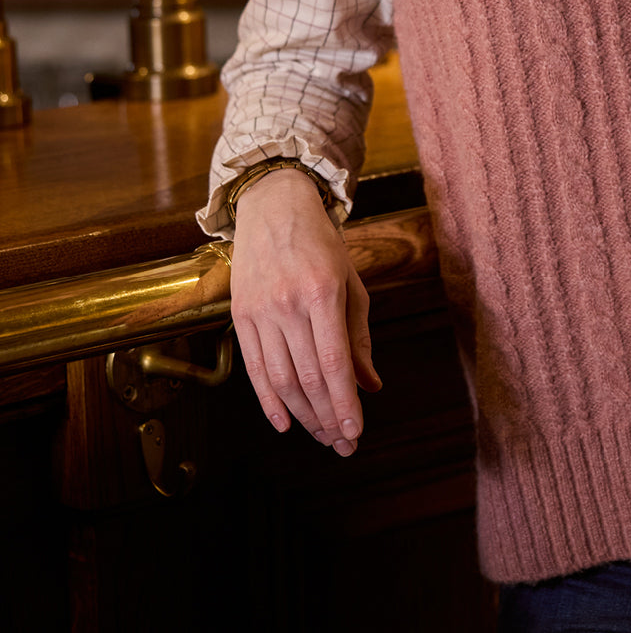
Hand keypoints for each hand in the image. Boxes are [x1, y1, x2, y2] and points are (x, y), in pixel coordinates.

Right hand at [230, 169, 379, 454]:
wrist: (274, 207)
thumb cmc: (322, 245)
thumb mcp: (351, 282)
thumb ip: (358, 336)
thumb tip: (370, 385)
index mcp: (322, 292)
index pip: (335, 362)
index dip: (345, 403)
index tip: (355, 432)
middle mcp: (288, 304)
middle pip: (307, 377)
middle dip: (327, 417)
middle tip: (343, 444)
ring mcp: (260, 312)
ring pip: (280, 379)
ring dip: (303, 415)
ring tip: (322, 435)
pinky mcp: (240, 316)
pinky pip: (253, 369)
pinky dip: (268, 401)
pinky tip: (286, 423)